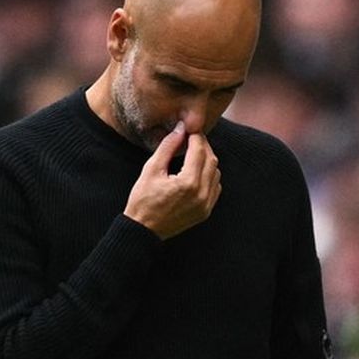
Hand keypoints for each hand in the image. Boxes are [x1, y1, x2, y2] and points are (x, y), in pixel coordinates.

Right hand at [123, 124, 221, 238]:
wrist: (143, 230)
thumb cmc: (143, 200)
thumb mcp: (151, 170)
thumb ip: (168, 147)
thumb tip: (180, 129)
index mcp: (188, 183)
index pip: (199, 151)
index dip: (196, 136)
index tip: (190, 130)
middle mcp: (201, 194)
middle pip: (211, 160)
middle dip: (203, 146)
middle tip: (192, 139)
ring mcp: (206, 204)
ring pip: (216, 173)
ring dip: (207, 161)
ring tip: (193, 155)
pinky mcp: (206, 211)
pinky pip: (215, 187)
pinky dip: (209, 176)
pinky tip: (196, 172)